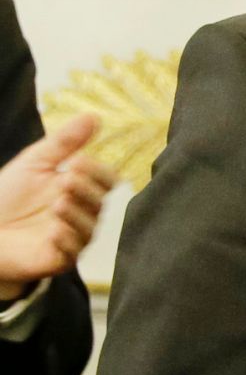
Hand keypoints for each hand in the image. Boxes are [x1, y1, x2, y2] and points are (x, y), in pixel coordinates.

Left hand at [0, 115, 115, 299]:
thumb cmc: (8, 196)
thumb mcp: (35, 162)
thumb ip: (65, 142)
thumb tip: (94, 116)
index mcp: (81, 189)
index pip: (107, 180)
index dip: (98, 172)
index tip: (77, 161)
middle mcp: (82, 213)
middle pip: (101, 202)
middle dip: (86, 190)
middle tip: (66, 179)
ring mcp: (73, 237)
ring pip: (89, 227)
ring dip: (76, 214)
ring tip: (58, 203)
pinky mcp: (60, 258)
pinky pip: (73, 252)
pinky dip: (65, 240)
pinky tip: (52, 230)